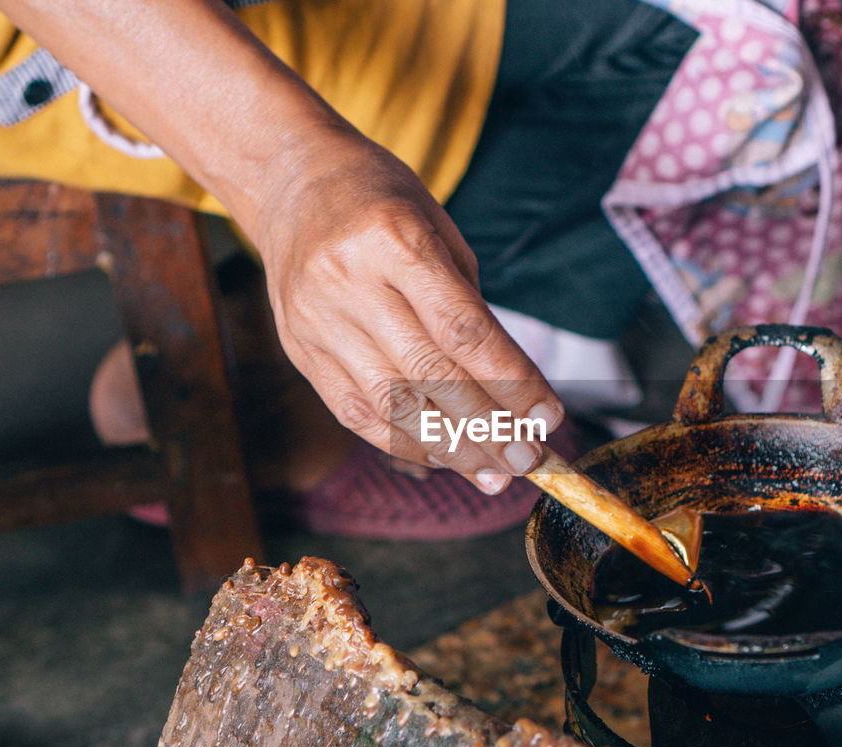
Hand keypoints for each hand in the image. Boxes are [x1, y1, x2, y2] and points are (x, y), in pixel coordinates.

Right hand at [253, 130, 563, 493]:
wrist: (291, 180)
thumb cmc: (382, 201)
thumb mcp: (438, 229)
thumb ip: (469, 307)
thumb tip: (512, 393)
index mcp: (395, 240)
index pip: (464, 329)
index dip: (512, 381)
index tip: (550, 417)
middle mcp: (349, 282)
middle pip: (429, 374)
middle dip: (488, 426)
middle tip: (531, 459)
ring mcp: (317, 320)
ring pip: (392, 404)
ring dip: (452, 448)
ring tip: (495, 472)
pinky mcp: (299, 348)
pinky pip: (356, 412)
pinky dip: (405, 443)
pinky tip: (443, 458)